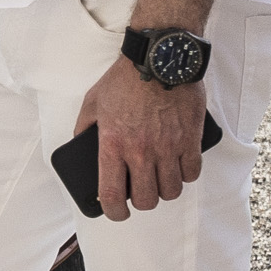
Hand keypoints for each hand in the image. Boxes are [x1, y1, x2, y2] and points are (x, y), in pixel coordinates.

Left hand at [73, 60, 208, 221]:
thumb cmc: (125, 78)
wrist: (159, 57)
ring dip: (165, 189)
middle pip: (146, 200)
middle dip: (142, 201)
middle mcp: (141, 151)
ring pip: (171, 191)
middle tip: (141, 192)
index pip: (112, 196)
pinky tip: (179, 166)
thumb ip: (83, 127)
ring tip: (161, 178)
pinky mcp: (190, 139)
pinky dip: (186, 175)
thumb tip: (78, 145)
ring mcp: (168, 147)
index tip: (117, 212)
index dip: (114, 212)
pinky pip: (192, 173)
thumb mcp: (93, 101)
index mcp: (113, 145)